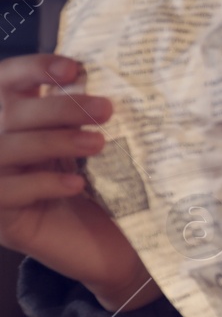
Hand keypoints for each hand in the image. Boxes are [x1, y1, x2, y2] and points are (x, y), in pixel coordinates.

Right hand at [0, 54, 156, 312]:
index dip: (34, 69)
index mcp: (20, 121)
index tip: (74, 70)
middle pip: (8, 114)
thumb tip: (112, 73)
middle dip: (57, 108)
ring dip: (54, 142)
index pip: (8, 82)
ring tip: (99, 143)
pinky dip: (42, 183)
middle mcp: (0, 147)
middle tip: (105, 110)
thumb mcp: (98, 145)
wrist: (115, 248)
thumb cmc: (107, 188)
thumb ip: (90, 113)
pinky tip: (76, 183)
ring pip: (5, 150)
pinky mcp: (2, 221)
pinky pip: (7, 193)